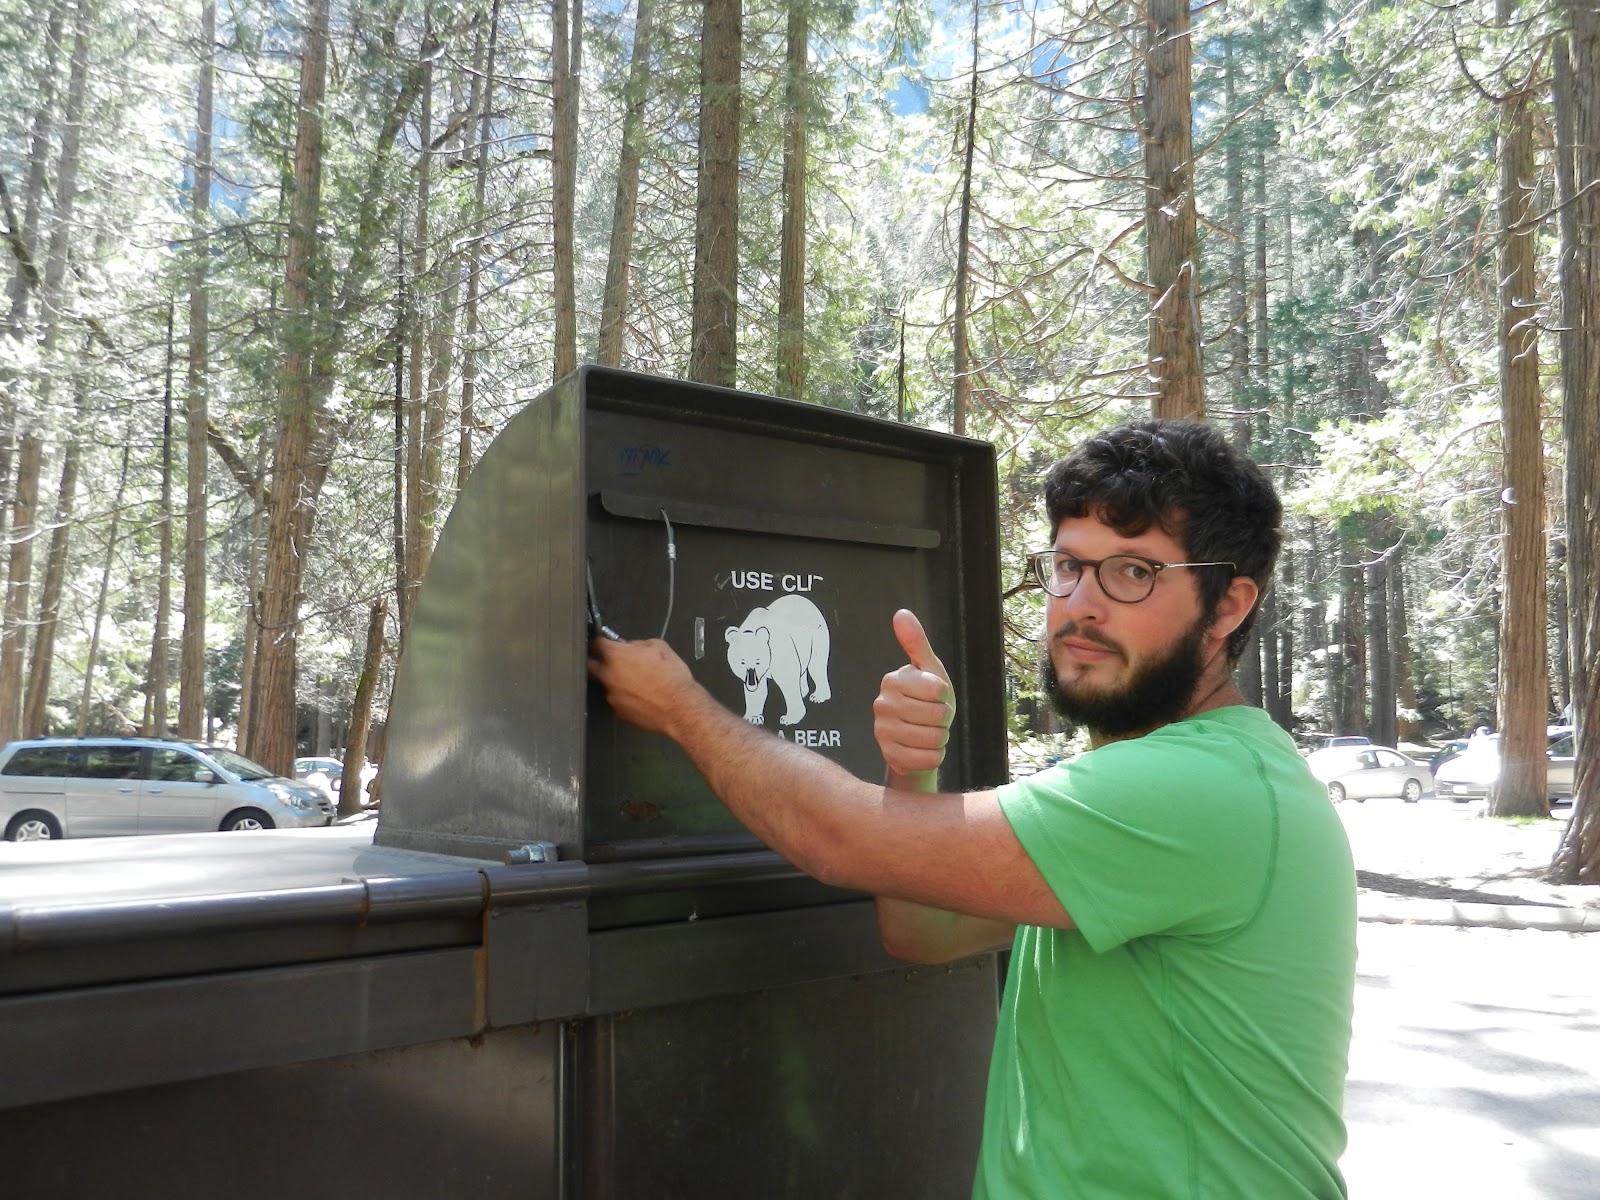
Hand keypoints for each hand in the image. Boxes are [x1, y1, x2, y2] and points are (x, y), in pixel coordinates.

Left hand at [587, 636, 699, 736]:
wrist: (680, 708)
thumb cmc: (672, 676)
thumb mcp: (659, 647)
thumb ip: (637, 644)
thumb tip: (629, 646)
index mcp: (616, 656)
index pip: (596, 643)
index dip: (601, 641)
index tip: (605, 642)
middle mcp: (608, 676)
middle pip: (590, 665)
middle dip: (598, 661)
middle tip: (612, 661)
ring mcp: (611, 696)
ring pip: (606, 684)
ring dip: (615, 681)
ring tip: (636, 683)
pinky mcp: (618, 712)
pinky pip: (616, 700)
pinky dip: (624, 697)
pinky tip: (640, 696)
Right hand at [872, 609, 953, 787]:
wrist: (916, 740)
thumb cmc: (926, 701)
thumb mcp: (928, 670)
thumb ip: (916, 642)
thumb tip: (901, 613)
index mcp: (893, 680)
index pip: (939, 690)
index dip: (945, 696)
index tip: (935, 697)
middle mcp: (882, 704)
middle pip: (939, 716)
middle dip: (943, 719)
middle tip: (931, 718)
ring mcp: (882, 732)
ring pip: (936, 738)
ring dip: (939, 738)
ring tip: (927, 732)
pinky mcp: (889, 756)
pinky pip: (929, 759)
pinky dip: (934, 756)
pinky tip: (922, 749)